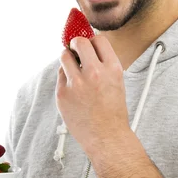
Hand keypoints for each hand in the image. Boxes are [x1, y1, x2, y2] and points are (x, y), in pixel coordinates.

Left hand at [56, 35, 130, 157]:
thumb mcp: (117, 83)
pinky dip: (65, 78)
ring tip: (73, 69)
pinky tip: (73, 89)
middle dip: (76, 45)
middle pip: (79, 42)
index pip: (99, 39)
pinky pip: (60, 75)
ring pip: (64, 56)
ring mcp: (77, 83)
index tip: (89, 46)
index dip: (92, 41)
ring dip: (68, 59)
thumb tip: (89, 50)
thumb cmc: (113, 112)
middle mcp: (95, 73)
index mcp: (112, 69)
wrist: (107, 138)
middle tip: (76, 51)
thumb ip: (104, 65)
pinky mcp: (63, 94)